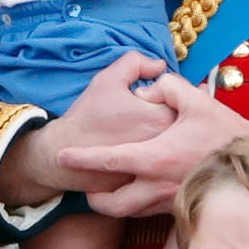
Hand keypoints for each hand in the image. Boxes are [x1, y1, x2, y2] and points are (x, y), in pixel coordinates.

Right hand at [0, 53, 175, 205]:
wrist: (63, 152)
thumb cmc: (87, 115)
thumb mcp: (109, 79)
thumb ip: (136, 63)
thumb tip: (159, 65)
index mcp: (161, 118)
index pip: (184, 100)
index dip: (169, 95)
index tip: (152, 97)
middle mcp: (167, 146)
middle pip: (185, 124)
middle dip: (174, 115)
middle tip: (151, 113)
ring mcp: (161, 168)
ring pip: (177, 147)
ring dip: (171, 138)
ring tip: (148, 132)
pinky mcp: (150, 185)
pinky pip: (165, 167)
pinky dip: (161, 158)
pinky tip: (144, 150)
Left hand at [57, 73, 248, 217]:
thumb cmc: (225, 132)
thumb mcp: (196, 99)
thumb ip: (166, 86)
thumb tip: (148, 88)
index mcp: (156, 158)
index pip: (109, 160)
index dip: (82, 158)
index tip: (62, 155)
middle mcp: (157, 185)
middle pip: (111, 204)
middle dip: (93, 198)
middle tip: (88, 187)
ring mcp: (169, 201)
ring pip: (129, 213)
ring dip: (114, 202)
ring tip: (110, 189)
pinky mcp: (181, 208)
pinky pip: (149, 211)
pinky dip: (138, 203)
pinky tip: (142, 188)